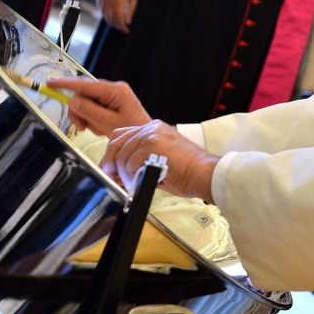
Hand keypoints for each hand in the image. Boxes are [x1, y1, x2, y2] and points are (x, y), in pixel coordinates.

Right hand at [47, 76, 150, 135]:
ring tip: (98, 128)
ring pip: (86, 103)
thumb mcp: (108, 123)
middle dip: (80, 112)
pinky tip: (101, 127)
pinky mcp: (111, 103)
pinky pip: (93, 108)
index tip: (50, 82)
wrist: (143, 140)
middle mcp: (113, 89)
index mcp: (115, 90)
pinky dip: (92, 119)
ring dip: (87, 118)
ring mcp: (112, 96)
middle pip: (83, 95)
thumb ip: (89, 111)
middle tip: (82, 127)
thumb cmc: (131, 131)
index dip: (66, 84)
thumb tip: (72, 101)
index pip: (85, 85)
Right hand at [96, 0, 139, 32]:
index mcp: (118, 2)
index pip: (119, 20)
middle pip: (111, 19)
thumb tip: (128, 21)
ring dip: (110, 21)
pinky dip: (104, 14)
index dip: (123, 27)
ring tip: (118, 23)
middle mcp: (108, 2)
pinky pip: (100, 8)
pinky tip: (110, 15)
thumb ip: (131, 9)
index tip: (127, 30)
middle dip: (117, 25)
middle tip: (123, 28)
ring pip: (104, 15)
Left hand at [101, 120, 218, 201]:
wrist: (205, 173)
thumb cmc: (188, 172)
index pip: (122, 135)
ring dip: (125, 175)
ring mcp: (152, 134)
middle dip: (111, 164)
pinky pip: (131, 163)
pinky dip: (132, 177)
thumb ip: (138, 163)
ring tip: (136, 184)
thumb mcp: (159, 162)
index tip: (109, 169)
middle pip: (116, 142)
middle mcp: (152, 128)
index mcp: (154, 129)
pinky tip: (142, 182)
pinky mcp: (153, 144)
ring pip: (122, 156)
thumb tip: (116, 173)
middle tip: (114, 179)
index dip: (112, 153)